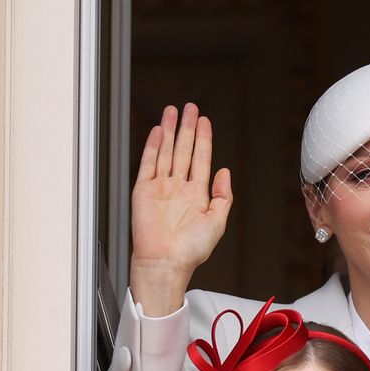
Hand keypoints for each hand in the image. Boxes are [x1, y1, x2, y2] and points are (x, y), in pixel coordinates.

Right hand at [130, 103, 233, 314]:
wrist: (166, 262)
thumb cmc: (190, 250)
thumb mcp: (217, 222)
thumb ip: (223, 196)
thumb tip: (225, 172)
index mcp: (197, 194)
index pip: (201, 159)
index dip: (204, 139)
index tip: (205, 121)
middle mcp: (179, 188)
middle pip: (184, 149)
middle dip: (187, 128)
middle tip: (190, 108)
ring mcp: (161, 187)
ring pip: (166, 151)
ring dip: (170, 131)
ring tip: (173, 111)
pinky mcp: (143, 191)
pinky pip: (148, 163)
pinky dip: (153, 146)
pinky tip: (158, 131)